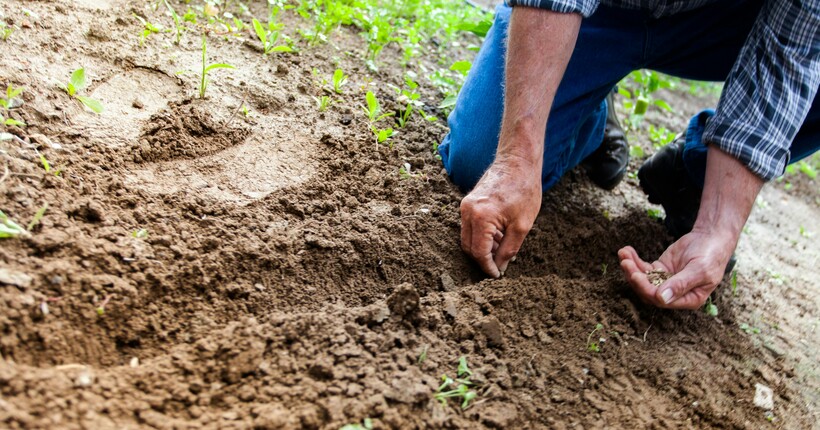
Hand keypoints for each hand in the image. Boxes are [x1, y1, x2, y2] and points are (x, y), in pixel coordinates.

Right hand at [460, 155, 541, 277]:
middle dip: (483, 259)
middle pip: (468, 247)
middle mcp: (467, 211)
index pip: (478, 252)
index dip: (487, 267)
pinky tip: (499, 236)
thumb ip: (508, 249)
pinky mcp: (468, 202)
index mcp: (480, 217)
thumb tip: (500, 267)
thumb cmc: (524, 190)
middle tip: (500, 266)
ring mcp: (465, 206)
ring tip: (503, 248)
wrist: (518, 162)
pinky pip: (470, 226)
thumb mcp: (522, 226)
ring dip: (483, 247)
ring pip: (468, 237)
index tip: (497, 275)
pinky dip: (482, 236)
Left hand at [618, 227, 734, 308]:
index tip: (636, 275)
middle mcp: (675, 294)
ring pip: (643, 279)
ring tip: (623, 253)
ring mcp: (665, 281)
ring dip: (631, 268)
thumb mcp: (699, 270)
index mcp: (688, 299)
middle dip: (635, 277)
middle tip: (625, 263)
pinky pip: (643, 268)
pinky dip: (634, 260)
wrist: (711, 238)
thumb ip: (681, 284)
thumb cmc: (711, 255)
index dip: (646, 289)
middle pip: (648, 291)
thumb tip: (662, 298)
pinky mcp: (660, 269)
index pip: (661, 300)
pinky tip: (626, 250)